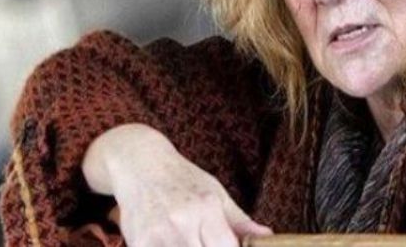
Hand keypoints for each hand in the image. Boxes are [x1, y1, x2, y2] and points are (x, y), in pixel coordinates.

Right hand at [83, 124, 271, 245]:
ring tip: (193, 239)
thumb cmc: (184, 179)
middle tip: (208, 242)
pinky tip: (171, 242)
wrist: (141, 165)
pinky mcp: (138, 243)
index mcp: (207, 208)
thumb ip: (240, 220)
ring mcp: (158, 234)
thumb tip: (267, 236)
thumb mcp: (216, 193)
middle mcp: (183, 222)